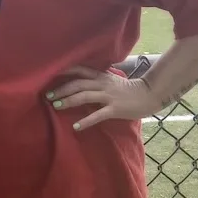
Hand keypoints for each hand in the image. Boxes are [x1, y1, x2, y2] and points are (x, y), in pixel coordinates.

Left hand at [45, 66, 162, 131]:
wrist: (150, 95)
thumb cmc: (129, 90)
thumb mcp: (111, 81)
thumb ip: (97, 80)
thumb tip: (79, 83)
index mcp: (101, 76)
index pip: (79, 70)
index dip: (64, 71)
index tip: (49, 74)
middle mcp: (103, 84)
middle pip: (78, 84)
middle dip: (61, 89)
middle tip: (47, 95)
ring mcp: (109, 96)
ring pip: (84, 96)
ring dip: (68, 101)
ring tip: (56, 106)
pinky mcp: (115, 109)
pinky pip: (97, 115)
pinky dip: (86, 121)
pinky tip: (76, 126)